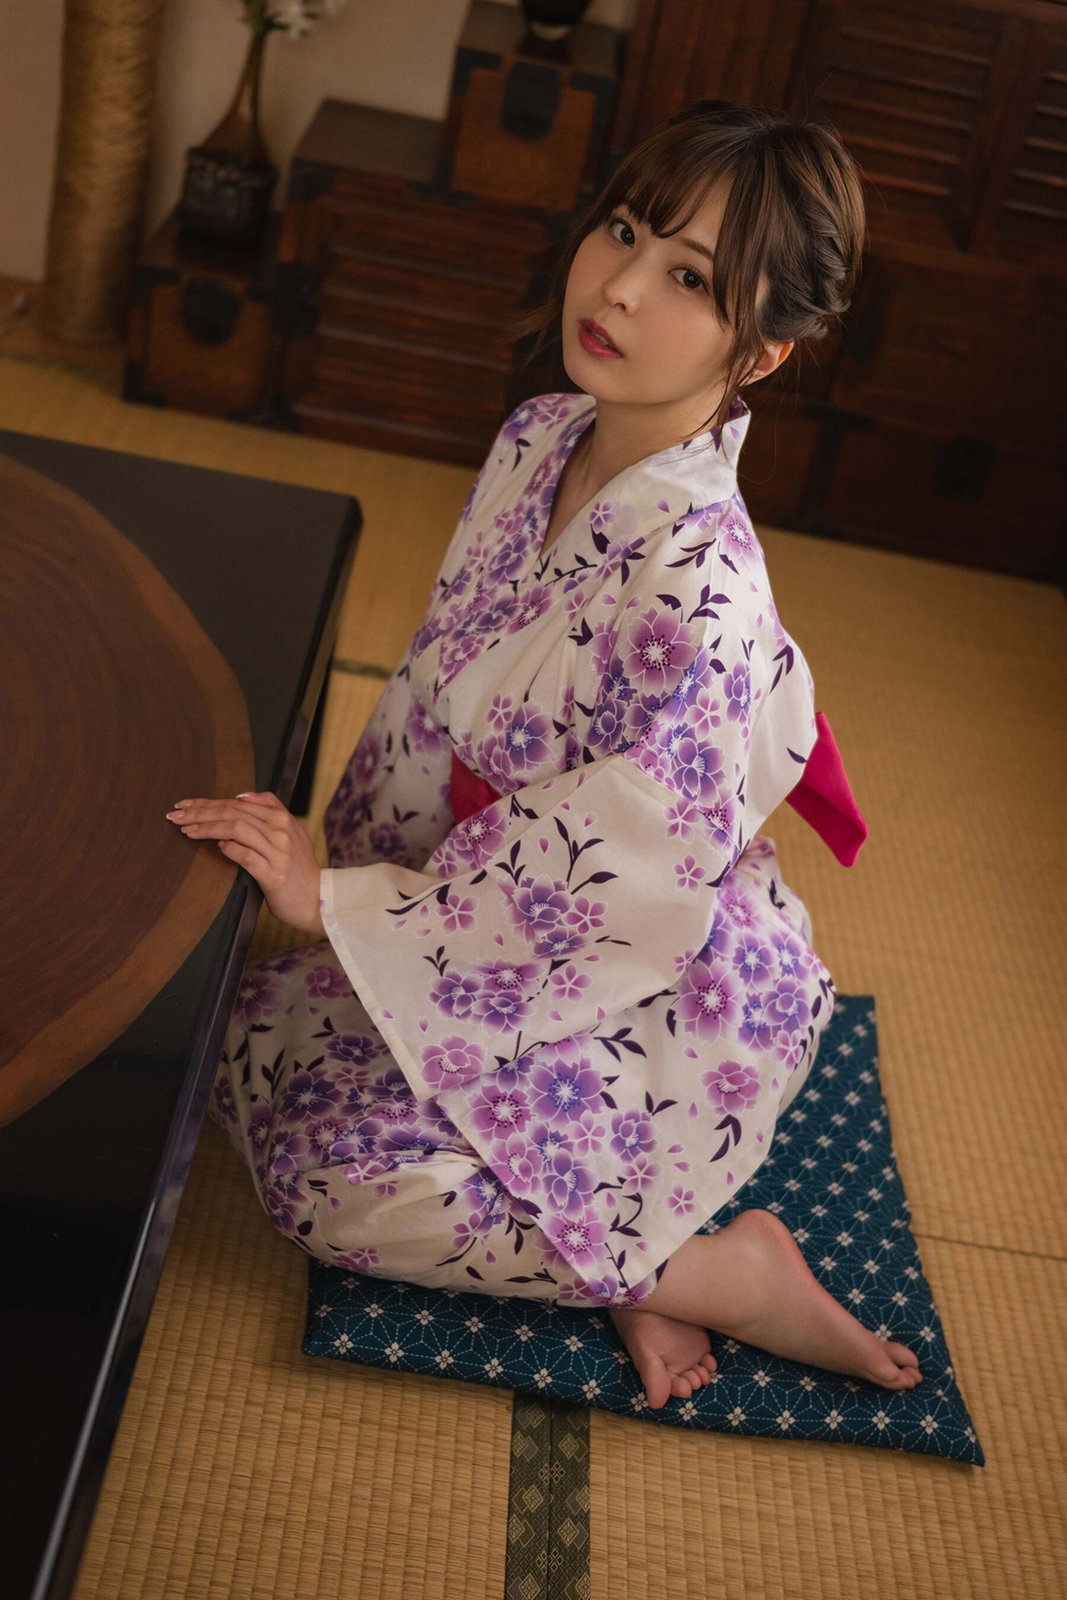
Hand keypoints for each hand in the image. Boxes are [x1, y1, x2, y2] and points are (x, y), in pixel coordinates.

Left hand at [166, 791, 324, 936]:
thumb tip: (241, 797)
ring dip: (208, 827)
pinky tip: (216, 846)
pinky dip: (229, 848)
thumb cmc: (298, 868)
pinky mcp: (274, 875)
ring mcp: (278, 853)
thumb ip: (271, 811)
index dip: (210, 802)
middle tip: (176, 815)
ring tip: (186, 830)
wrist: (317, 900)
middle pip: (234, 813)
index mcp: (283, 818)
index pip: (239, 804)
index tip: (186, 804)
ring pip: (237, 829)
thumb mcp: (291, 832)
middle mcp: (281, 831)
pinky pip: (246, 856)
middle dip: (201, 812)